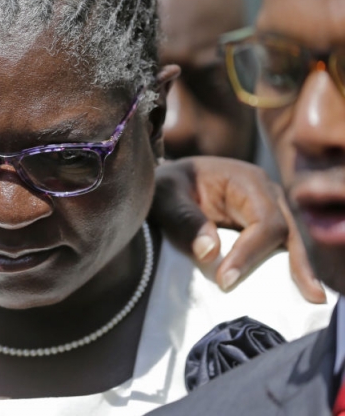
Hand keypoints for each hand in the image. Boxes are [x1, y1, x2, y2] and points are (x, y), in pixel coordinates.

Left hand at [150, 156, 324, 303]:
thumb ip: (184, 219)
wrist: (167, 182)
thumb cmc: (166, 186)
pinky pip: (278, 246)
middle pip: (286, 231)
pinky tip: (297, 289)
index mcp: (246, 180)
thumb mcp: (165, 195)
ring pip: (289, 240)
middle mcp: (265, 193)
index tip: (225, 280)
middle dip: (297, 263)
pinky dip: (287, 266)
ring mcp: (267, 208)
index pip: (264, 221)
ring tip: (312, 297)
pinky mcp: (261, 224)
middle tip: (309, 295)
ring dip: (299, 267)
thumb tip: (210, 253)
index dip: (249, 253)